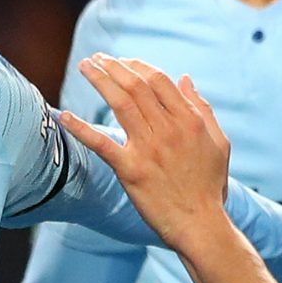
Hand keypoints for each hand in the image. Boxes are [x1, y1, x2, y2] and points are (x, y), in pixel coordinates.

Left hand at [59, 54, 230, 251]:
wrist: (201, 225)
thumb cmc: (209, 185)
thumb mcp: (218, 142)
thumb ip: (202, 108)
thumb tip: (186, 79)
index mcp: (190, 121)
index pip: (159, 80)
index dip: (137, 66)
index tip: (121, 61)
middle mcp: (169, 130)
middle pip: (136, 86)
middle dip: (113, 66)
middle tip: (96, 58)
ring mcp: (148, 148)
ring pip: (119, 103)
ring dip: (99, 80)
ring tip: (84, 66)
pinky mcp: (130, 170)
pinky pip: (101, 144)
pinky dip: (80, 128)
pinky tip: (63, 115)